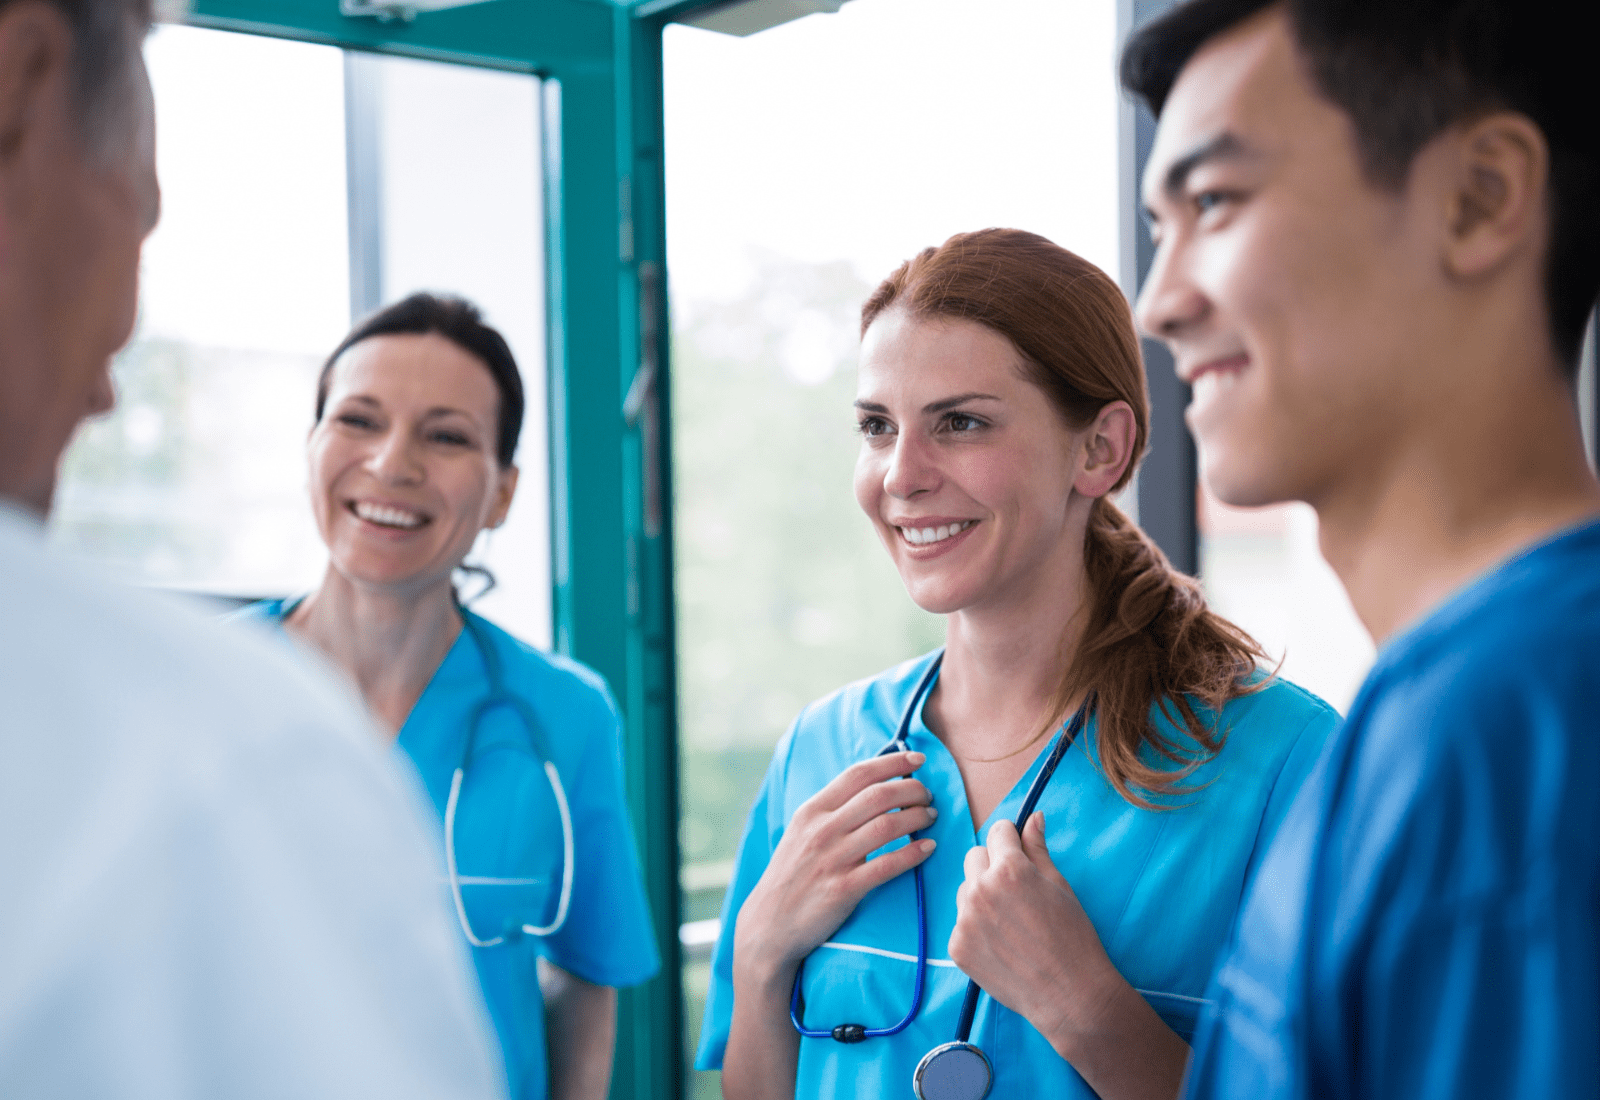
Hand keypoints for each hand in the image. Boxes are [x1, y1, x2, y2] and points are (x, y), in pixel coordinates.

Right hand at [735, 751, 937, 982]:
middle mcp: (821, 830)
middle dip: (911, 789)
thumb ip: (832, 810)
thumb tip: (874, 786)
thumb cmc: (792, 875)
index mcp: (812, 811)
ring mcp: (832, 859)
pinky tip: (928, 847)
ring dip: (916, 817)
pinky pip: (887, 865)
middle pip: (878, 796)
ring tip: (931, 816)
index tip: (918, 759)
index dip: (893, 762)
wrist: (769, 924)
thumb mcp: (802, 832)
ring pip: (886, 827)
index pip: (858, 774)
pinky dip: (913, 853)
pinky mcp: (843, 890)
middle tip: (928, 795)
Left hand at [949, 811, 1118, 1054]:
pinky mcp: (957, 946)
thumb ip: (1038, 848)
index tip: (1019, 852)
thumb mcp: (1059, 885)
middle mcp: (980, 890)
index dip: (1011, 840)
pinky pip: (961, 923)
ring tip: (1011, 921)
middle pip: (975, 857)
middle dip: (993, 865)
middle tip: (1016, 890)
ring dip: (981, 896)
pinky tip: (1002, 944)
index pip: (998, 831)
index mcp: (1008, 868)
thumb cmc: (1072, 937)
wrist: (1069, 994)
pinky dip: (976, 929)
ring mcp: (965, 920)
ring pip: (966, 890)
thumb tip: (1033, 816)